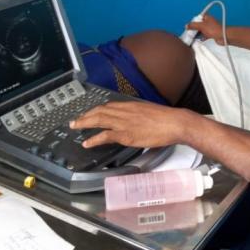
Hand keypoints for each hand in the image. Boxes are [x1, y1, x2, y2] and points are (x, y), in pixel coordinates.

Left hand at [70, 100, 187, 148]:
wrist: (175, 122)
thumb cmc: (166, 119)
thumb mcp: (149, 113)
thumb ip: (138, 116)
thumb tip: (135, 121)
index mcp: (130, 106)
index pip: (108, 106)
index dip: (95, 110)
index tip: (88, 114)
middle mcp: (124, 111)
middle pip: (99, 111)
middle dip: (85, 115)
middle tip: (75, 121)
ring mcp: (124, 123)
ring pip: (99, 120)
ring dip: (85, 123)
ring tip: (75, 127)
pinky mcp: (127, 134)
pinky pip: (106, 135)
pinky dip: (95, 138)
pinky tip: (87, 142)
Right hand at [187, 13, 224, 44]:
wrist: (223, 36)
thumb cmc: (214, 29)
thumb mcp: (201, 26)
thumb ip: (193, 25)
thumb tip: (186, 25)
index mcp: (206, 17)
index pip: (197, 18)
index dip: (193, 22)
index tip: (189, 26)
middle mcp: (208, 22)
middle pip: (198, 25)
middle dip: (194, 29)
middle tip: (189, 33)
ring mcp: (210, 28)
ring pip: (201, 31)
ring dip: (197, 34)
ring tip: (192, 37)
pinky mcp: (211, 34)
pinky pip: (204, 36)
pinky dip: (201, 37)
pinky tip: (199, 40)